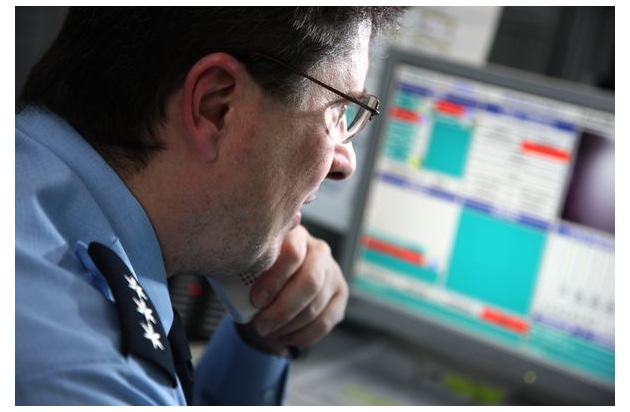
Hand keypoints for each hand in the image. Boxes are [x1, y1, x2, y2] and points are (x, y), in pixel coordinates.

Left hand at [236, 225, 347, 354]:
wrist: (280, 280)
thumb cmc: (260, 271)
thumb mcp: (253, 262)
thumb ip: (247, 264)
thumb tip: (230, 272)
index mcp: (296, 235)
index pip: (292, 253)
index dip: (274, 280)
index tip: (255, 300)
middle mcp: (320, 250)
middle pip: (309, 282)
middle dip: (282, 309)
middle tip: (260, 326)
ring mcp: (333, 272)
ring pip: (315, 305)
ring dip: (289, 325)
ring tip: (268, 332)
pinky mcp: (340, 294)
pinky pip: (325, 321)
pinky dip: (303, 335)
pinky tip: (286, 337)